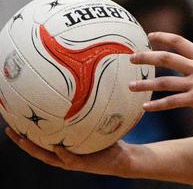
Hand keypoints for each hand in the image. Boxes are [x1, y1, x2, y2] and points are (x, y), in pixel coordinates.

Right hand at [4, 126, 133, 176]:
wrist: (121, 157)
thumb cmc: (108, 140)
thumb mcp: (96, 124)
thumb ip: (88, 113)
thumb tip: (85, 89)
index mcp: (63, 147)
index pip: (41, 141)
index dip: (27, 133)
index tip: (14, 122)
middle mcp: (63, 155)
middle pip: (37, 149)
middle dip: (21, 141)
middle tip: (9, 130)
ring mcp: (70, 161)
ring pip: (47, 156)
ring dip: (34, 149)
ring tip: (23, 139)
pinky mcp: (82, 164)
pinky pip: (69, 159)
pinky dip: (63, 153)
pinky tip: (57, 146)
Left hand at [129, 32, 192, 116]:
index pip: (180, 41)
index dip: (163, 37)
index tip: (150, 35)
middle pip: (166, 58)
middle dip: (146, 57)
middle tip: (131, 58)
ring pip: (164, 81)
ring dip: (145, 84)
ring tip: (130, 86)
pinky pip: (172, 101)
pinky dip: (157, 104)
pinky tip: (145, 107)